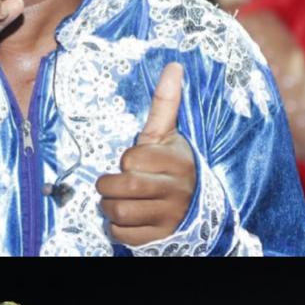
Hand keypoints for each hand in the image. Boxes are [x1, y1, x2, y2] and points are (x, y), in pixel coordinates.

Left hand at [96, 63, 196, 246]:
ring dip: (111, 207)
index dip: (126, 161)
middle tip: (114, 183)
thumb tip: (173, 66)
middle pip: (123, 187)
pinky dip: (118, 228)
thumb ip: (165, 105)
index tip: (132, 162)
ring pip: (119, 211)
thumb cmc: (171, 167)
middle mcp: (175, 189)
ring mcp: (168, 216)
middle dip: (109, 186)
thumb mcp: (168, 137)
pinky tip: (130, 219)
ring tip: (121, 200)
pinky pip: (122, 234)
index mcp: (176, 161)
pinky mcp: (158, 238)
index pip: (132, 159)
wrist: (194, 209)